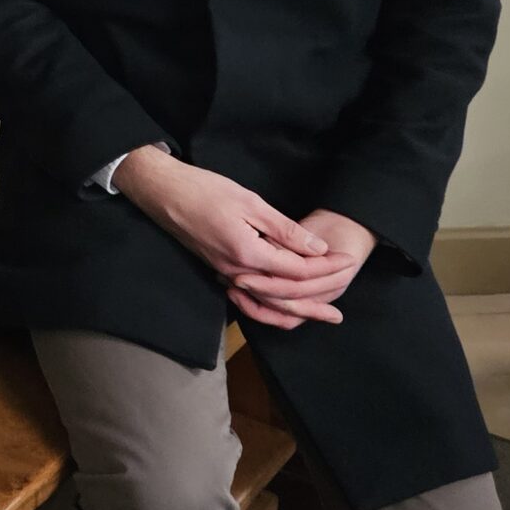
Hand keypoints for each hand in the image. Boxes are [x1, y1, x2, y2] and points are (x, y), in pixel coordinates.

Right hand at [112, 149, 352, 327]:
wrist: (163, 193)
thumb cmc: (204, 190)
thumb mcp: (250, 202)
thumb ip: (285, 230)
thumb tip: (317, 249)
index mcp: (247, 253)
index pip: (296, 270)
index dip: (325, 267)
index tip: (346, 262)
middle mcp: (236, 271)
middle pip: (283, 297)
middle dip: (313, 305)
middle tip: (338, 316)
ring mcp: (225, 273)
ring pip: (265, 302)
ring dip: (293, 311)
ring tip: (315, 319)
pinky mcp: (218, 269)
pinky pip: (249, 297)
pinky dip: (269, 306)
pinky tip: (279, 308)